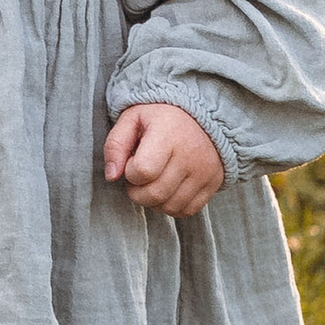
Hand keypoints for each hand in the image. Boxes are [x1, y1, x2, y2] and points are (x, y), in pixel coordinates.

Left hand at [104, 101, 225, 216]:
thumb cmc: (160, 117)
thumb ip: (115, 145)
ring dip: (153, 201)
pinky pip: (187, 210)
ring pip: (170, 207)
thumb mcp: (132, 119)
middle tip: (138, 176)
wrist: (202, 114)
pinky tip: (167, 189)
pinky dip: (171, 206)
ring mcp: (205, 172)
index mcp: (168, 134)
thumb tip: (111, 176)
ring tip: (153, 181)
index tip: (132, 161)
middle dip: (137, 191)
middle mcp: (190, 155)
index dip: (130, 172)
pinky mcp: (214, 183)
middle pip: (155, 194)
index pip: (143, 171)